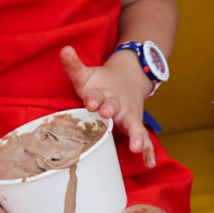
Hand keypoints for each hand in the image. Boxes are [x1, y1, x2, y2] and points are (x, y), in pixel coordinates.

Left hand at [60, 46, 156, 166]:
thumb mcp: (87, 73)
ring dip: (136, 136)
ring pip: (134, 126)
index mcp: (103, 92)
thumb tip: (64, 49)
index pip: (97, 95)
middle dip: (113, 111)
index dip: (94, 98)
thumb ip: (74, 65)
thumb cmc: (101, 82)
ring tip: (137, 147)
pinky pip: (144, 138)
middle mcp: (118, 104)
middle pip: (117, 109)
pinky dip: (148, 150)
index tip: (91, 102)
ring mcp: (129, 115)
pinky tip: (149, 163)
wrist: (130, 76)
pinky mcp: (136, 124)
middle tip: (109, 114)